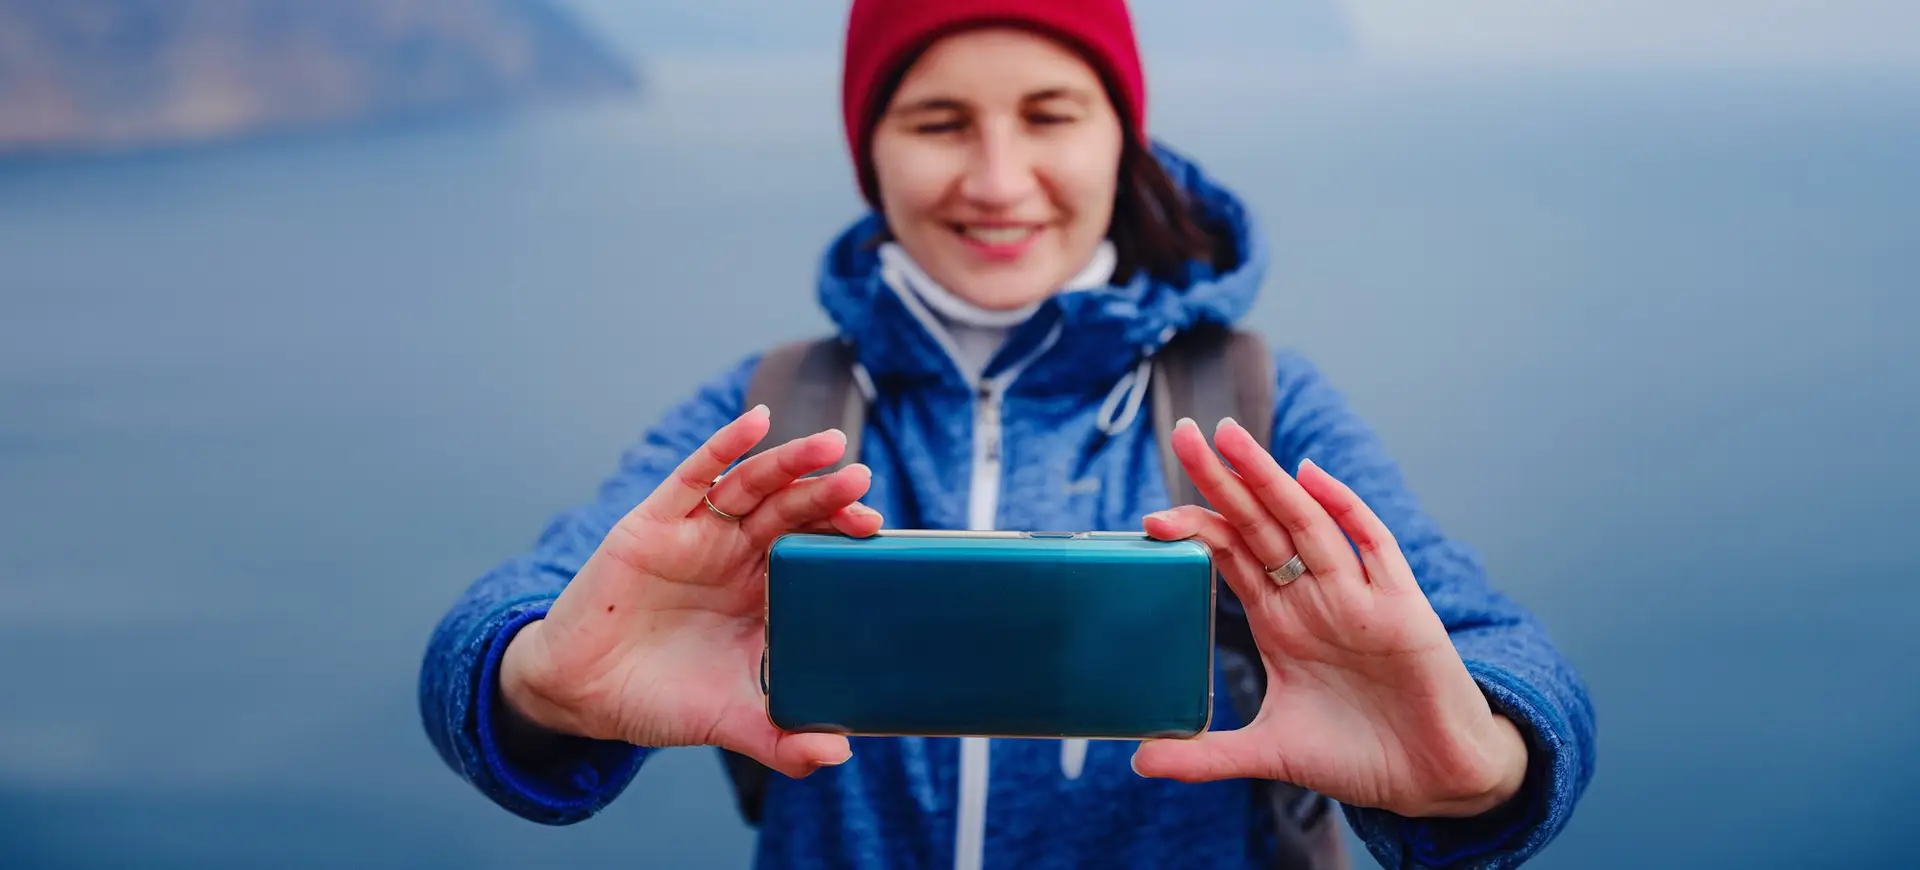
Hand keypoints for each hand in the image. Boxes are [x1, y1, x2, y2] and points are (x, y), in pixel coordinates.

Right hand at [498, 404, 883, 778]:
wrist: (579, 695)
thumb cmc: (656, 698)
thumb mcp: (728, 719)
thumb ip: (781, 739)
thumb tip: (838, 757)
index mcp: (761, 593)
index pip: (813, 551)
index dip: (843, 536)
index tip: (877, 532)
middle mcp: (735, 555)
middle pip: (791, 511)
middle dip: (827, 494)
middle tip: (862, 481)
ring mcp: (697, 535)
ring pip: (753, 486)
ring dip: (791, 463)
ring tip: (830, 446)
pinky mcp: (653, 523)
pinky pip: (695, 476)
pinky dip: (725, 446)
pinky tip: (757, 421)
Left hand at [1133, 417, 1527, 818]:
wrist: (1436, 780)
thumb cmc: (1360, 754)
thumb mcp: (1271, 753)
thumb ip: (1208, 755)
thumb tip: (1140, 763)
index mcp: (1280, 620)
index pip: (1231, 555)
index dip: (1196, 529)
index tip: (1151, 519)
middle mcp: (1314, 596)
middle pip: (1260, 524)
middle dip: (1223, 480)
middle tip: (1184, 434)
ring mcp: (1358, 596)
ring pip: (1307, 523)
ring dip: (1270, 480)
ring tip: (1231, 439)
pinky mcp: (1402, 608)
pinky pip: (1373, 547)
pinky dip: (1345, 510)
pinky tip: (1312, 478)